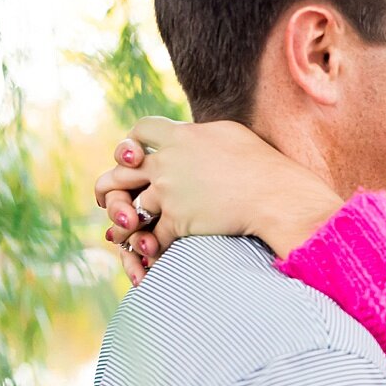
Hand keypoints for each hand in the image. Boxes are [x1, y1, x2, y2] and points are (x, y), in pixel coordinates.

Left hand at [96, 116, 343, 283]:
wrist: (277, 197)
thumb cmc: (264, 165)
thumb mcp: (231, 135)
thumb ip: (203, 134)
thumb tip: (195, 133)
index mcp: (181, 137)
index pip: (142, 130)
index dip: (132, 142)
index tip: (134, 155)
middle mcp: (168, 162)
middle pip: (120, 170)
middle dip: (111, 184)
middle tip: (108, 197)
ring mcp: (170, 193)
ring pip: (130, 208)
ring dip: (124, 222)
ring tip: (121, 232)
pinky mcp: (178, 221)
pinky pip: (152, 237)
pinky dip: (148, 248)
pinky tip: (148, 255)